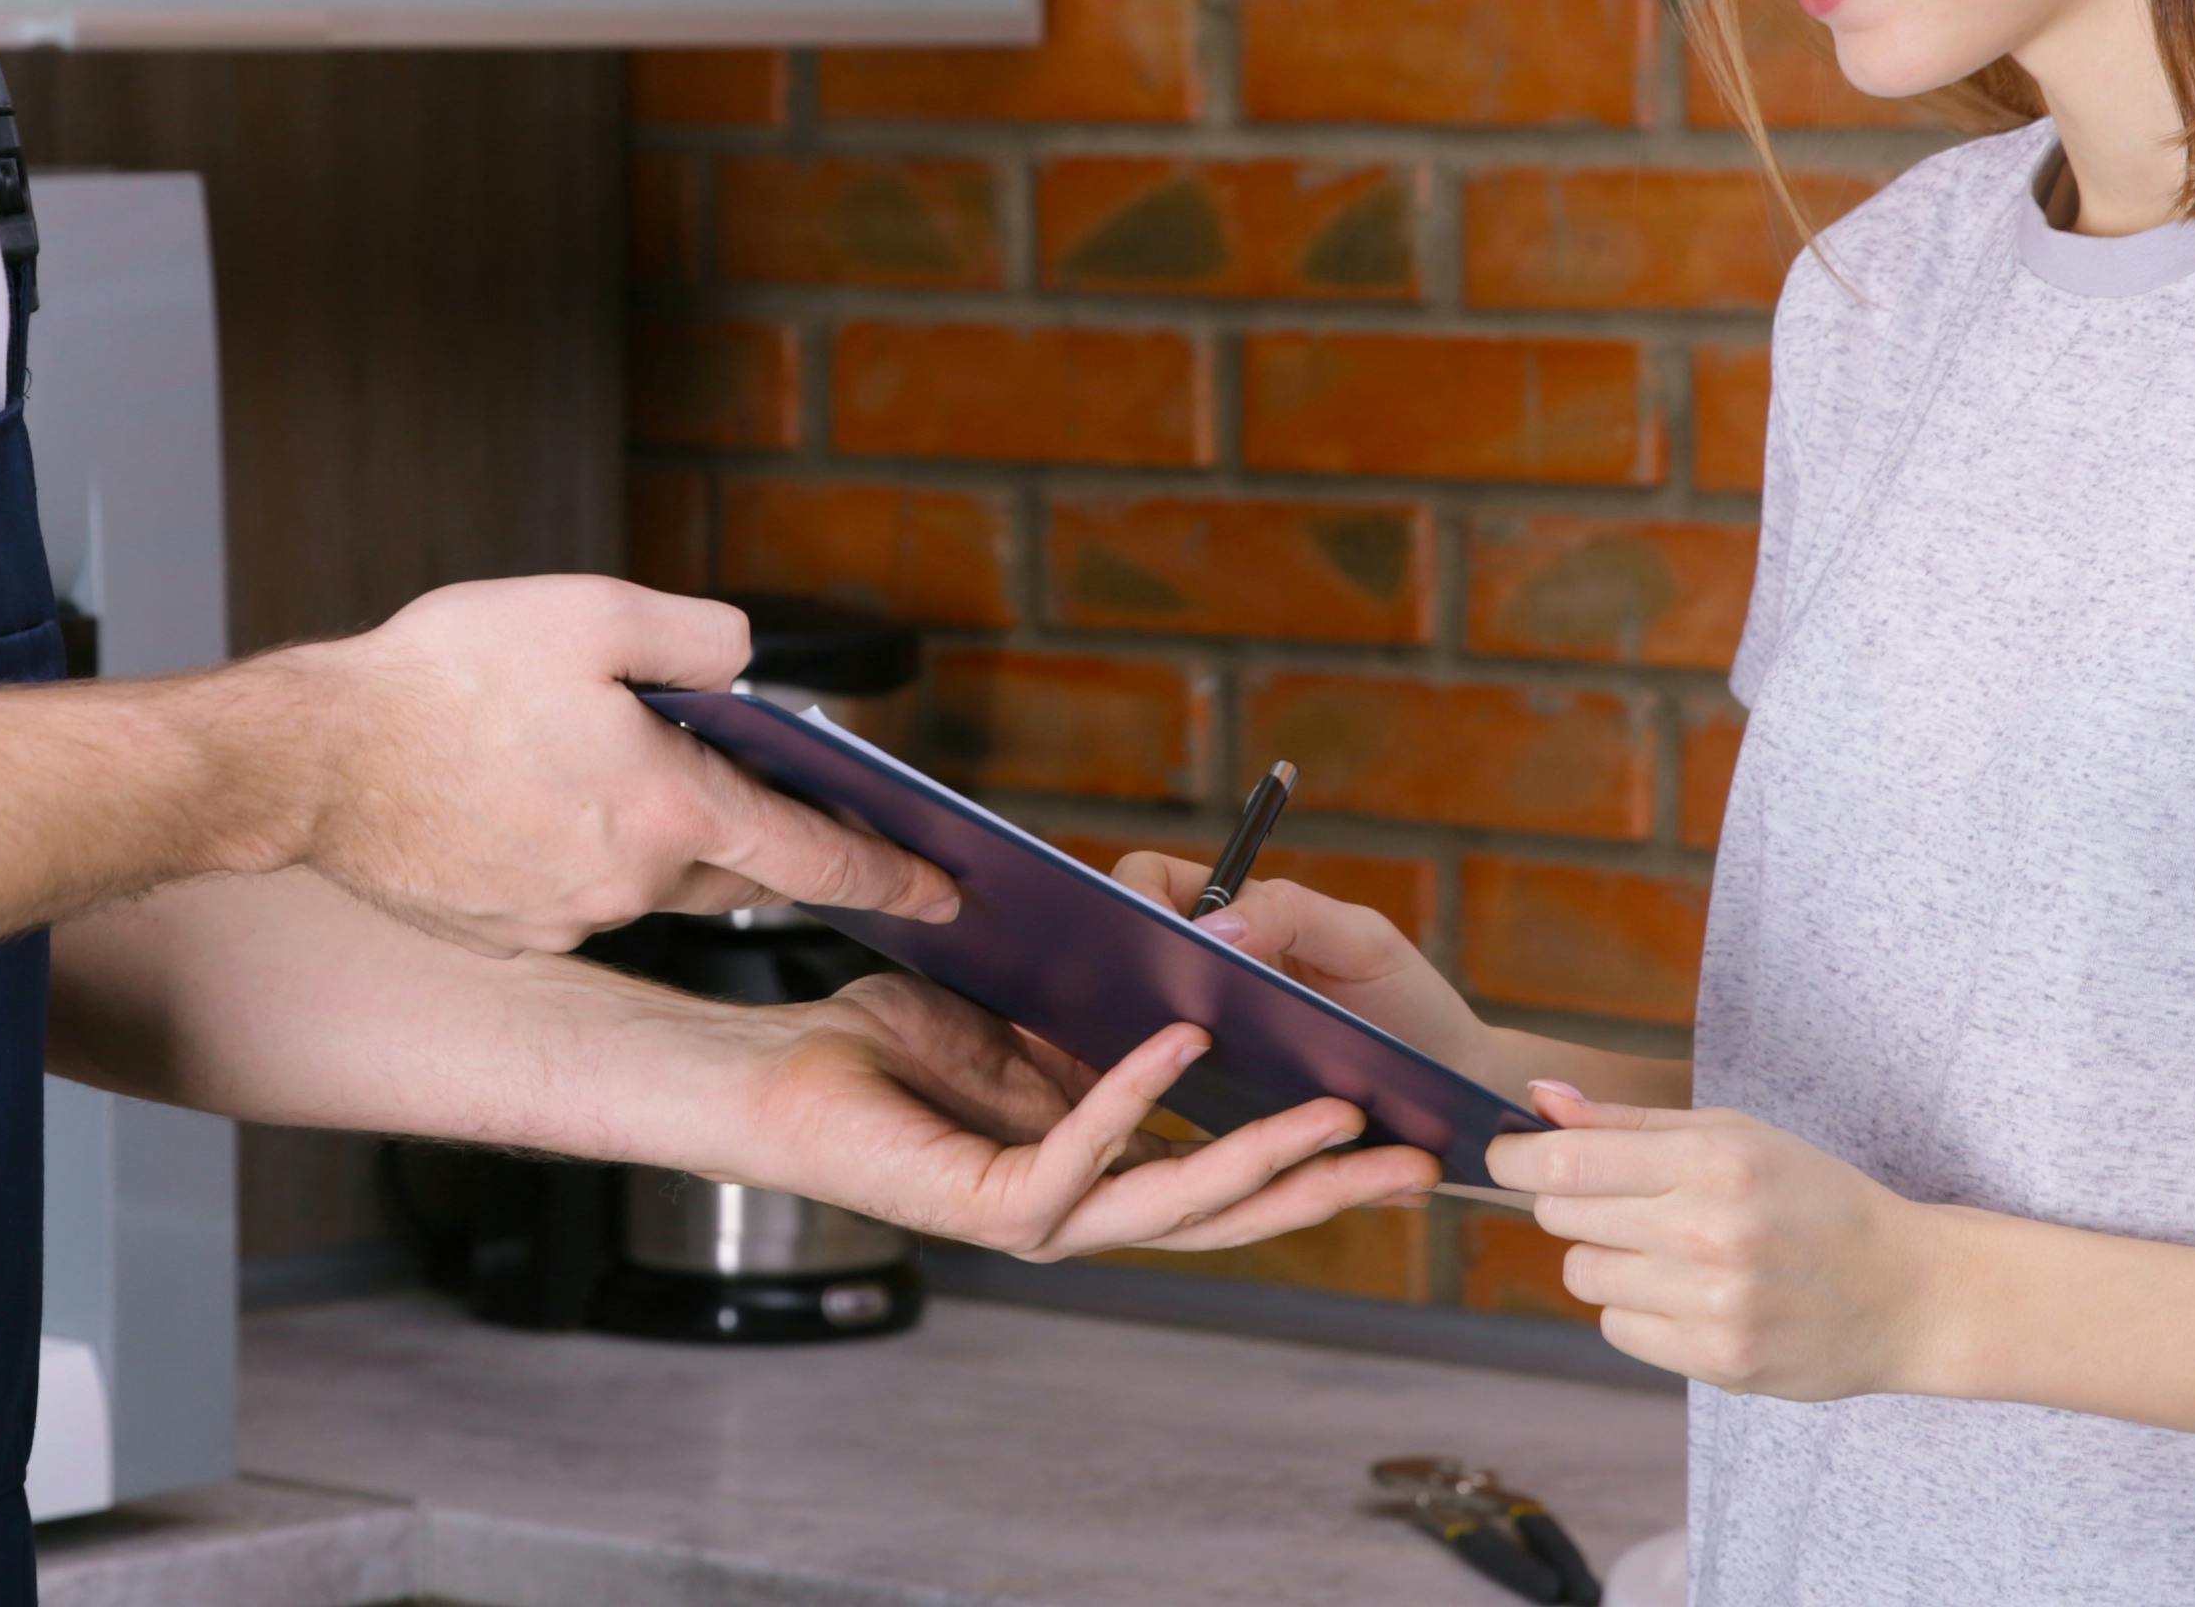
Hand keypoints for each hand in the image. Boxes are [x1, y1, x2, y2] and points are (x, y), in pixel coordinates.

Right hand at [257, 578, 958, 954]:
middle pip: (735, 869)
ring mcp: (565, 919)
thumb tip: (745, 663)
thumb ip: (695, 635)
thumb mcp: (588, 612)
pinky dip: (576, 852)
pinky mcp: (505, 932)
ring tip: (600, 764)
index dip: (889, 872)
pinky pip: (572, 892)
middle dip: (774, 847)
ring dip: (654, 832)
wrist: (310, 761)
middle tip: (802, 824)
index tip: (946, 894)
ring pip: (649, 877)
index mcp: (668, 806)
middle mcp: (630, 881)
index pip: (812, 853)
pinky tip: (526, 800)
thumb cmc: (440, 679)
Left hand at [716, 975, 1446, 1261]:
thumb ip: (1101, 1022)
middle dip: (1327, 1187)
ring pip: (1173, 1201)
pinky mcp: (988, 1206)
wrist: (775, 1072)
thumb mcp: (1022, 1020)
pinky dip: (1136, 1095)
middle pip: (1227, 1210)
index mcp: (1092, 1166)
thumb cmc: (879, 1043)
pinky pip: (1082, 1151)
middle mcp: (1075, 1206)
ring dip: (1261, 1157)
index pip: (1222, 1177)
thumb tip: (1196, 979)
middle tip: (1419, 1164)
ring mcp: (1036, 1216)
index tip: (1393, 1135)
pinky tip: (1187, 1044)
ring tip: (1338, 1114)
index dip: (1310, 1165)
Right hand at [1109, 851, 1502, 1079]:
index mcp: (1235, 917)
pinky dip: (1179, 1102)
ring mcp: (1209, 1039)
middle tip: (1152, 1012)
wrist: (1455, 1091)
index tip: (1150, 936)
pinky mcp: (1219, 1101)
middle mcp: (1209, 973)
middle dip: (1119, 978)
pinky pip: (1175, 1097)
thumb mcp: (1362, 945)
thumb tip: (1210, 926)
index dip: (1132, 898)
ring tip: (1166, 1058)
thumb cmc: (1411, 1004)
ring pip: (1139, 1035)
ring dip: (1143, 1046)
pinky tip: (1203, 1117)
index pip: (1148, 881)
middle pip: (1129, 959)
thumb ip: (1291, 915)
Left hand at [1487, 1082, 1955, 1399]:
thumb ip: (1632, 1122)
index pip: (1569, 1161)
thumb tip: (1539, 1098)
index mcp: (1717, 1161)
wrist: (1907, 1293)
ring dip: (1606, 1260)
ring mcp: (1717, 1303)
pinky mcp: (1720, 1361)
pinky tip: (1690, 1295)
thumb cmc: (1816, 1200)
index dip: (1516, 1157)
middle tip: (1621, 1201)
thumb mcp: (1737, 1135)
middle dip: (1572, 1203)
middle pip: (1564, 1217)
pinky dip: (1639, 1311)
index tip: (1503, 1155)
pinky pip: (1620, 1330)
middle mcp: (1713, 1232)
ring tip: (1667, 1251)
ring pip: (1584, 1277)